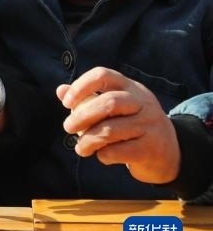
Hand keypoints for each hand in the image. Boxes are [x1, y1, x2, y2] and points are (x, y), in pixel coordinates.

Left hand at [57, 68, 180, 184]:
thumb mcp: (114, 107)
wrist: (169, 151)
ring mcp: (150, 125)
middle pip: (108, 102)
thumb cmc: (131, 124)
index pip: (103, 75)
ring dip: (88, 140)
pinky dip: (104, 155)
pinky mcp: (151, 148)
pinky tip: (101, 155)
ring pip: (111, 130)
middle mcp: (142, 102)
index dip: (80, 86)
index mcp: (130, 87)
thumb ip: (87, 98)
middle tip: (67, 127)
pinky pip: (120, 151)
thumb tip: (60, 90)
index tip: (66, 103)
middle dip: (81, 116)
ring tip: (80, 148)